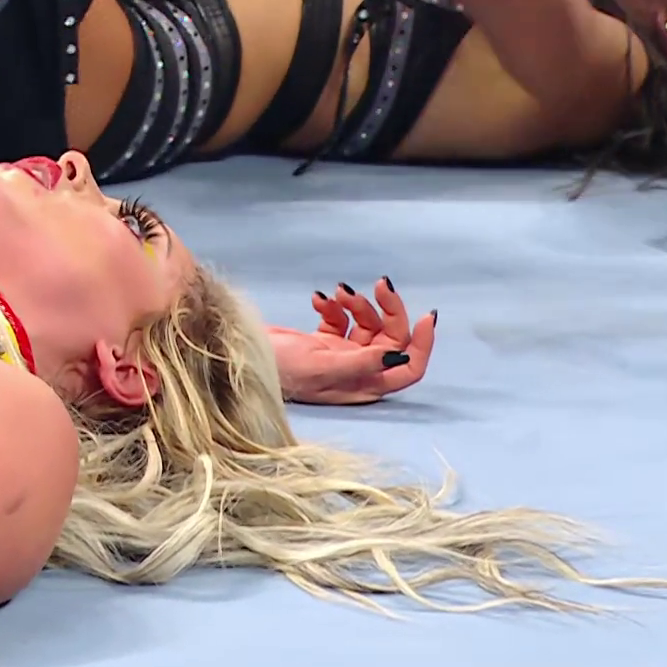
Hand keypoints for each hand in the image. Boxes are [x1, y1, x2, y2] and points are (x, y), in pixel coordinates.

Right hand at [270, 278, 435, 404]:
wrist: (240, 359)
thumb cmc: (281, 371)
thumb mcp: (324, 367)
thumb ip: (363, 362)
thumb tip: (401, 355)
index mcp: (365, 383)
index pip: (409, 367)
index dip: (422, 344)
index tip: (426, 315)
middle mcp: (358, 370)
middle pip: (390, 337)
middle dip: (387, 309)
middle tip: (379, 284)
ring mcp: (341, 354)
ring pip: (366, 323)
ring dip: (356, 304)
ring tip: (336, 293)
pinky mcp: (323, 341)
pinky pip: (340, 318)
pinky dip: (333, 306)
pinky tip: (317, 300)